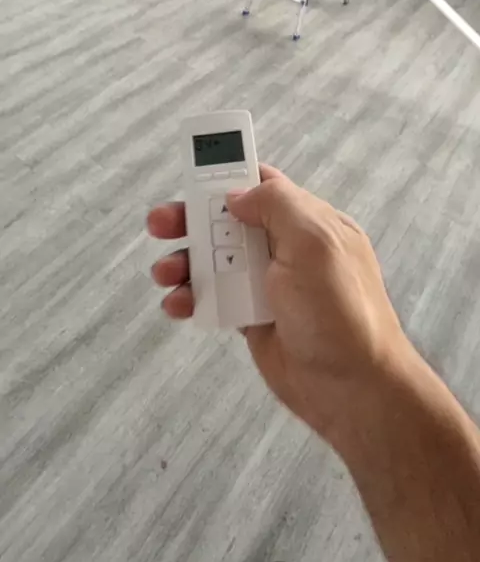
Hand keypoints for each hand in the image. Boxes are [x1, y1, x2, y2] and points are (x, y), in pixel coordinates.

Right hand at [147, 166, 407, 440]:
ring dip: (184, 261)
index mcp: (308, 222)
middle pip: (228, 221)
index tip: (193, 174)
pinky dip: (191, 297)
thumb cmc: (338, 310)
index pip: (265, 185)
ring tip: (163, 273)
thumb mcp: (316, 243)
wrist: (350, 388)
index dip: (229, 175)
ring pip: (214, 260)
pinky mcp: (251, 317)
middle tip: (158, 223)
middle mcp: (286, 247)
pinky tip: (176, 305)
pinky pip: (214, 298)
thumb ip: (278, 205)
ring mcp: (267, 284)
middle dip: (191, 218)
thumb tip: (237, 195)